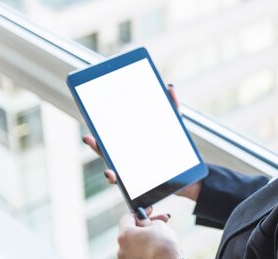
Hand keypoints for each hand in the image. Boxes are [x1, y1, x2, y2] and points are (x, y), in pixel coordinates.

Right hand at [82, 84, 202, 200]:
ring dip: (110, 174)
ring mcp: (134, 174)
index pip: (112, 138)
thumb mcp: (176, 126)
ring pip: (116, 174)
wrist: (189, 173)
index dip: (100, 134)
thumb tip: (169, 87)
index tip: (91, 126)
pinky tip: (118, 181)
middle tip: (88, 139)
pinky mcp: (142, 186)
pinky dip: (124, 187)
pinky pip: (130, 189)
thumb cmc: (177, 147)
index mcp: (133, 144)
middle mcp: (129, 160)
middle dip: (96, 147)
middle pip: (108, 154)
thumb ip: (172, 107)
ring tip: (109, 172)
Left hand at [117, 210, 182, 258]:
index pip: (127, 218)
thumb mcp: (157, 225)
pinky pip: (139, 252)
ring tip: (162, 234)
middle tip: (160, 220)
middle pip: (132, 231)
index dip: (139, 212)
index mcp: (125, 235)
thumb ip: (146, 221)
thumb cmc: (163, 246)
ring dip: (147, 236)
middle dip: (146, 225)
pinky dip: (147, 248)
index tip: (148, 211)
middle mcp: (122, 249)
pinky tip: (158, 246)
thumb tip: (143, 222)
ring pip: (136, 243)